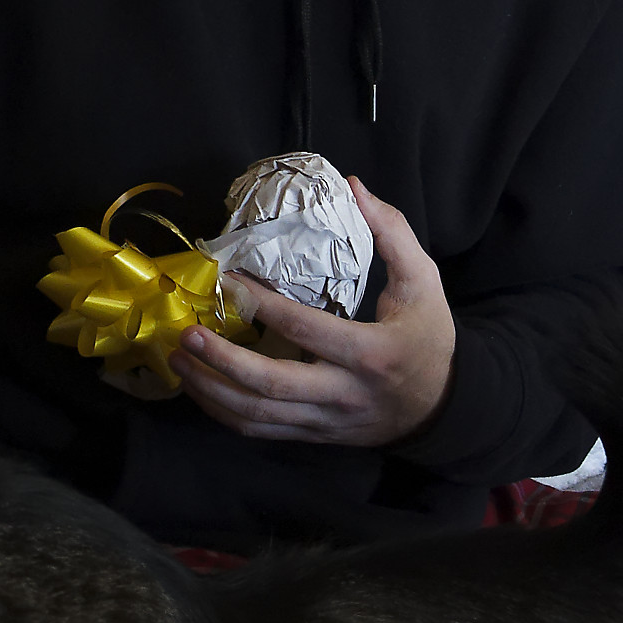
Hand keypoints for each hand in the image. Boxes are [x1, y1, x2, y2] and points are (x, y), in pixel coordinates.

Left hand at [170, 180, 454, 450]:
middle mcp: (344, 394)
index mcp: (370, 353)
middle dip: (221, 361)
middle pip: (271, 386)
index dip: (262, 305)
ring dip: (210, 390)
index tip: (228, 280)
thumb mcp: (425, 282)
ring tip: (178, 360)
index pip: (305, 329)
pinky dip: (225, 413)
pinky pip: (262, 431)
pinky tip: (201, 388)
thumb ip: (392, 232)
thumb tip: (354, 187)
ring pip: (258, 416)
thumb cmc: (430, 339)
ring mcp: (326, 421)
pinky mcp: (314, 435)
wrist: (444, 408)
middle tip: (186, 333)